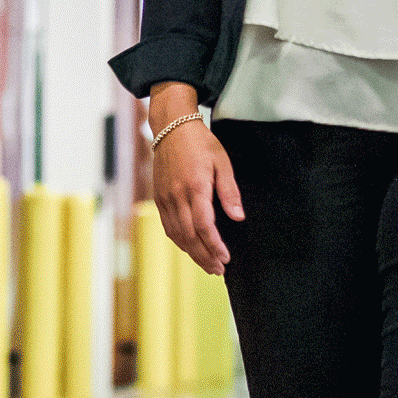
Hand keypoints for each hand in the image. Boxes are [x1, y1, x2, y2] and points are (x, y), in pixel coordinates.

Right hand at [150, 85, 242, 274]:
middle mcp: (176, 195)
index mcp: (195, 186)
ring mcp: (165, 197)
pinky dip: (179, 240)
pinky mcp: (159, 197)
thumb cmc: (201, 143)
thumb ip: (229, 191)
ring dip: (192, 253)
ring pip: (176, 234)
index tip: (226, 259)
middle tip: (218, 270)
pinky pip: (167, 225)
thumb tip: (237, 217)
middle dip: (204, 256)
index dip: (214, 245)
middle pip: (189, 235)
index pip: (203, 225)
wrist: (172, 127)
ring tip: (207, 265)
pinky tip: (190, 247)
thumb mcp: (222, 162)